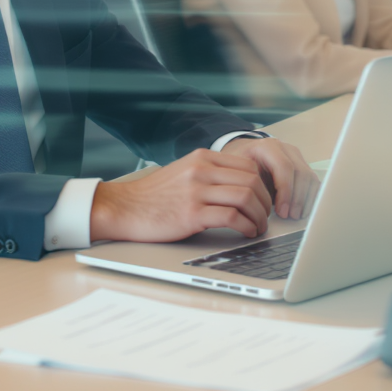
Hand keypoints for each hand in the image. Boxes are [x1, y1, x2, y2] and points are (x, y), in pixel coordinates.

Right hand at [89, 148, 272, 243]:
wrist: (125, 207)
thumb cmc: (154, 195)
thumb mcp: (183, 171)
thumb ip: (208, 173)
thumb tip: (240, 185)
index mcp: (201, 157)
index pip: (248, 165)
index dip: (263, 184)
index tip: (262, 200)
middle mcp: (200, 170)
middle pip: (252, 180)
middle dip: (265, 202)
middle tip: (265, 217)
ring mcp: (196, 191)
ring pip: (246, 198)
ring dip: (259, 217)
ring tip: (257, 227)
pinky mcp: (192, 213)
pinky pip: (232, 218)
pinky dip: (247, 227)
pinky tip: (246, 233)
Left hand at [223, 137, 319, 219]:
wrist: (245, 155)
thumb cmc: (240, 165)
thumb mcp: (237, 171)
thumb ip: (247, 184)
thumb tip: (257, 205)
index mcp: (267, 147)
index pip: (284, 166)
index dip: (286, 191)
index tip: (282, 210)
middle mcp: (284, 149)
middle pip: (300, 172)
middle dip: (297, 198)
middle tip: (290, 216)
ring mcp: (296, 157)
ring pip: (310, 178)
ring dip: (305, 200)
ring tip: (296, 216)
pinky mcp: (303, 166)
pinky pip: (313, 182)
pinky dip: (310, 198)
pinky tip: (302, 211)